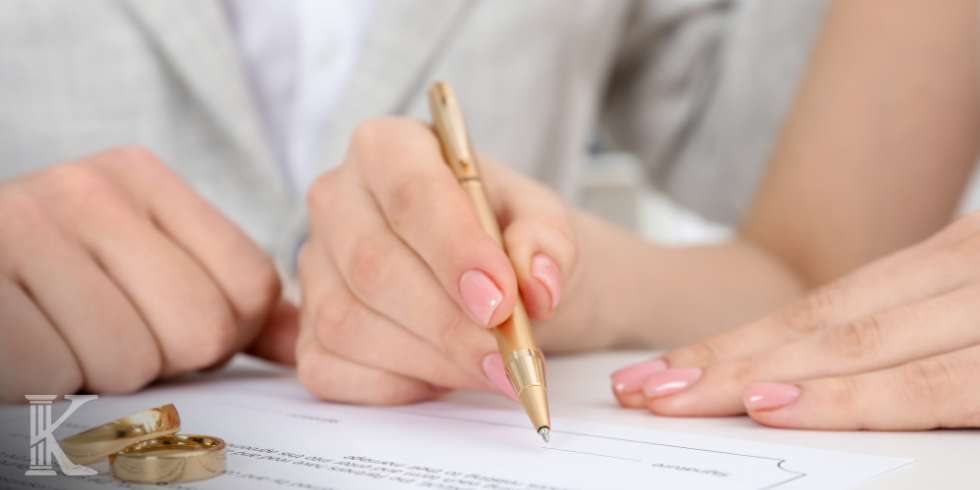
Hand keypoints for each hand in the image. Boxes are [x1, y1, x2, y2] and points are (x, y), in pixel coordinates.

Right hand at [0, 147, 294, 400]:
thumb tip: (303, 339)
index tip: (168, 323)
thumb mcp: (145, 264)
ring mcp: (24, 229)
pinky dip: (48, 385)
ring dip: (101, 375)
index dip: (221, 334)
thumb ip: (231, 299)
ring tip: (64, 338)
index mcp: (140, 177)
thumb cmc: (59, 282)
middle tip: (112, 334)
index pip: (251, 287)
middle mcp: (85, 188)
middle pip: (202, 329)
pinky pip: (60, 376)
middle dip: (164, 358)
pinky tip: (29, 347)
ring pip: (133, 361)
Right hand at [296, 118, 594, 403]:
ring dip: (430, 360)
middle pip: (372, 265)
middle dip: (448, 323)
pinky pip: (331, 368)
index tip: (501, 301)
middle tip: (508, 356)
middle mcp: (337, 198)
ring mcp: (314, 265)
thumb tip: (538, 285)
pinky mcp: (306, 327)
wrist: (496, 275)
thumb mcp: (545, 222)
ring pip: (348, 322)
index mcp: (389, 147)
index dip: (453, 250)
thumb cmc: (509, 235)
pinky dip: (394, 385)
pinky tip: (441, 374)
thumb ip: (547, 242)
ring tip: (491, 368)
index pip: (409, 192)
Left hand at [611, 213, 979, 429]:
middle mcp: (960, 272)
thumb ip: (915, 327)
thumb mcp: (976, 305)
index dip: (732, 341)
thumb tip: (821, 369)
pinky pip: (925, 387)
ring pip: (849, 348)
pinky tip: (774, 409)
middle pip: (814, 327)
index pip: (819, 310)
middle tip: (639, 388)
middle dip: (717, 362)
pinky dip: (843, 398)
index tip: (662, 367)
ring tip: (671, 398)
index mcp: (948, 262)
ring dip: (748, 377)